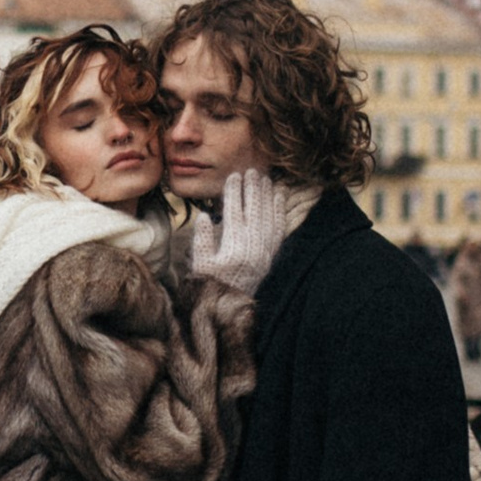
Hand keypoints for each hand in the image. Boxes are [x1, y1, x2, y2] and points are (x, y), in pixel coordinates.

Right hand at [190, 168, 284, 300]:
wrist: (232, 310)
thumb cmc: (212, 285)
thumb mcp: (201, 265)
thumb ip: (202, 240)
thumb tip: (205, 216)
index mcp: (234, 247)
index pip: (235, 212)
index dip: (235, 192)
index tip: (234, 176)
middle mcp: (254, 247)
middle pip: (255, 210)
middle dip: (253, 188)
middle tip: (251, 171)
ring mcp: (266, 251)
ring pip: (269, 216)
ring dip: (268, 195)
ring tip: (265, 178)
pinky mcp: (273, 255)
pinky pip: (279, 228)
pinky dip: (280, 210)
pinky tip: (280, 197)